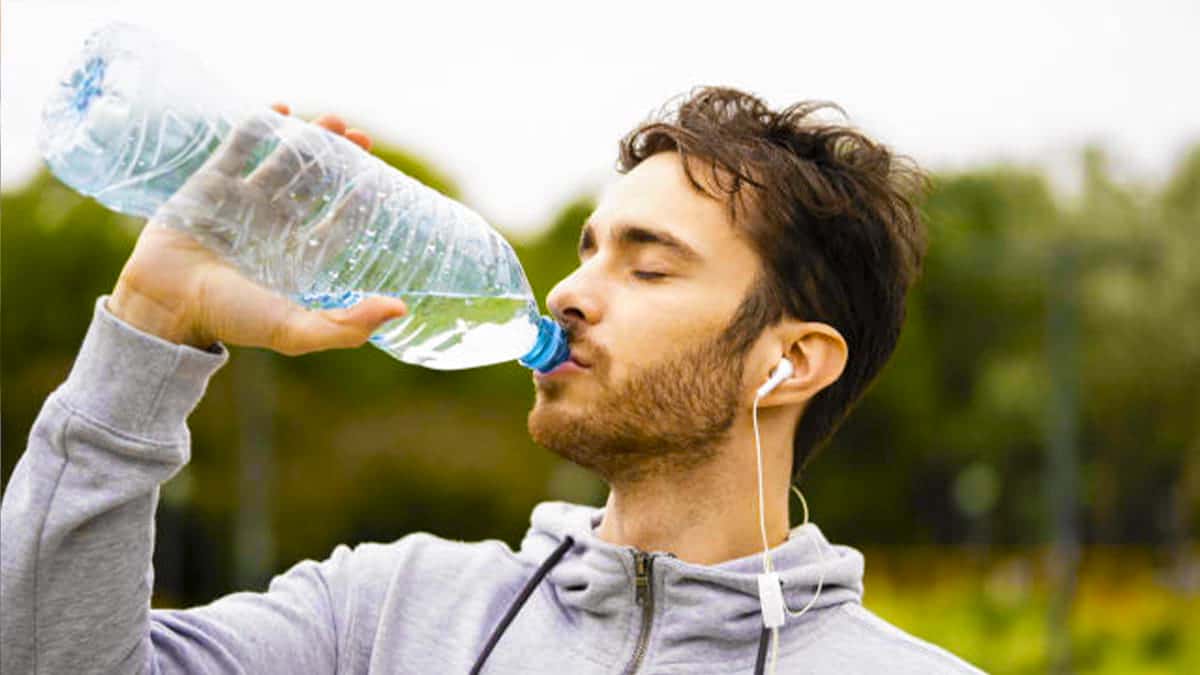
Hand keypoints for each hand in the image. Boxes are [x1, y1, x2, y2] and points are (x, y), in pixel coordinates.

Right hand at [108, 103, 406, 354]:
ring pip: (283, 162)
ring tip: (332, 119)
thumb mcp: (295, 331)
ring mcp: (242, 203)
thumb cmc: (231, 319)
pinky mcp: (210, 185)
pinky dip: (259, 126)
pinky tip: (281, 107)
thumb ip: (348, 326)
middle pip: (315, 185)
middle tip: (361, 137)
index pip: (336, 224)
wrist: (166, 303)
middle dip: (339, 160)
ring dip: (308, 139)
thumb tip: (400, 310)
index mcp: (296, 257)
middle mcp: (273, 227)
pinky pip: (238, 148)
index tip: (378, 181)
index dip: (358, 203)